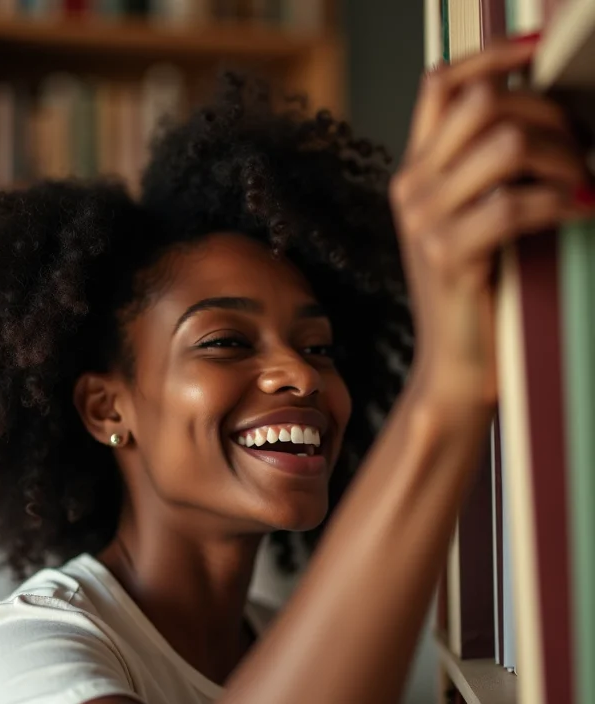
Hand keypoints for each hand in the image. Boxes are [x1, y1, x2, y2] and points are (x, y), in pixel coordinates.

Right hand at [391, 39, 590, 408]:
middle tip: (581, 151)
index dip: (493, 54)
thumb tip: (541, 115)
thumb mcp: (466, 221)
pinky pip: (518, 203)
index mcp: (415, 174)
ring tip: (583, 186)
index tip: (543, 50)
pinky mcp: (449, 257)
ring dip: (565, 157)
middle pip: (484, 101)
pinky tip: (584, 213)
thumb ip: (483, 170)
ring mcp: (425, 223)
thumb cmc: (474, 294)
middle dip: (550, 113)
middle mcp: (411, 190)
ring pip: (507, 143)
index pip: (441, 84)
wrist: (454, 367)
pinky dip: (566, 202)